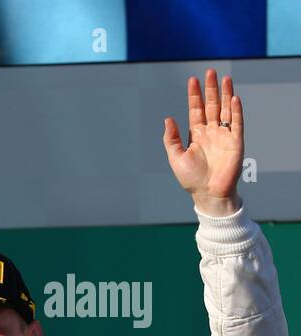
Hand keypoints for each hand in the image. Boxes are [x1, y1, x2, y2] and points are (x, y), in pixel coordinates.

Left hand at [163, 69, 243, 216]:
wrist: (208, 194)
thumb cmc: (191, 178)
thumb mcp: (176, 157)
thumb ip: (171, 139)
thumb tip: (168, 119)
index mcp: (196, 135)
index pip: (196, 110)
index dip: (194, 95)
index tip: (192, 80)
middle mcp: (211, 132)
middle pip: (211, 105)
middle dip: (210, 89)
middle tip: (209, 72)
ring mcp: (224, 135)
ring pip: (225, 110)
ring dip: (225, 94)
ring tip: (224, 78)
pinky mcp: (236, 142)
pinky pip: (236, 123)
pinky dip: (235, 111)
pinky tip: (233, 98)